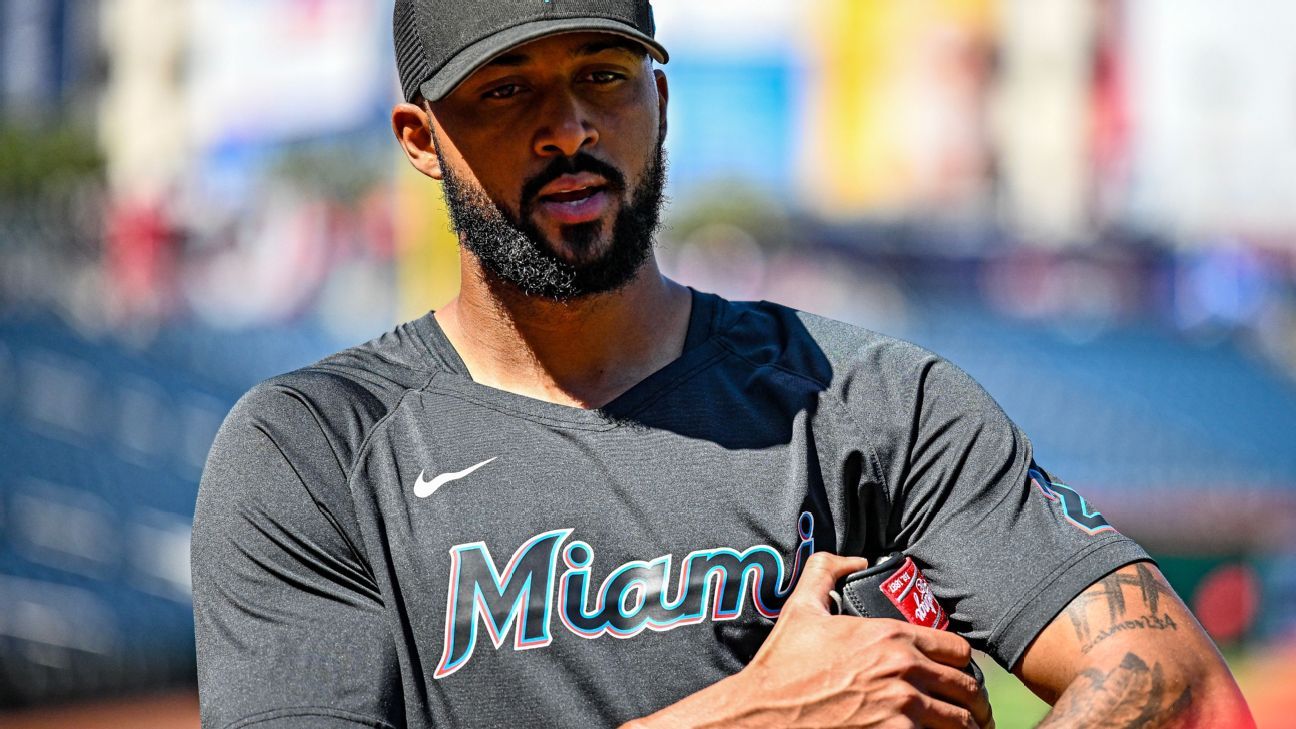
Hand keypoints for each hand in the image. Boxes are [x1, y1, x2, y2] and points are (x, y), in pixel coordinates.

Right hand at [743, 551, 991, 727]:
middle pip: (967, 689)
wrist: (763, 713)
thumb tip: (853, 559)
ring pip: (961, 722)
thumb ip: (826, 571)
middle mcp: (905, 670)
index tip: (963, 676)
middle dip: (976, 702)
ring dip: (969, 727)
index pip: (958, 650)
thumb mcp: (801, 608)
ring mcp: (903, 709)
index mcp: (891, 635)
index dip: (965, 664)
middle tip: (977, 712)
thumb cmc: (782, 665)